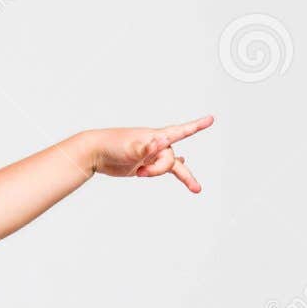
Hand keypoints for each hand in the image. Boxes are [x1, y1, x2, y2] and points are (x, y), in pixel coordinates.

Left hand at [87, 115, 214, 192]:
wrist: (96, 152)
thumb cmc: (111, 145)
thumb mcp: (130, 147)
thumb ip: (147, 146)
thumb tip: (161, 142)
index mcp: (156, 137)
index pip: (180, 131)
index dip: (196, 126)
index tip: (210, 119)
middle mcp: (157, 145)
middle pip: (171, 160)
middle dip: (160, 170)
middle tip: (140, 174)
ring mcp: (152, 154)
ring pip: (172, 165)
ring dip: (182, 177)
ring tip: (196, 188)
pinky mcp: (145, 163)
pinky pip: (164, 166)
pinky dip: (172, 168)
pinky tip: (183, 165)